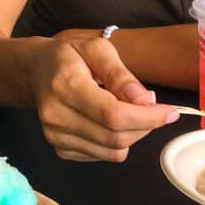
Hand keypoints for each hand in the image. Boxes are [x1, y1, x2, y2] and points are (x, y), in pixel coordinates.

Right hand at [31, 31, 178, 161]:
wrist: (34, 71)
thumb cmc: (68, 56)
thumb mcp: (96, 49)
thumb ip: (121, 74)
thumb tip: (145, 100)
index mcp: (65, 86)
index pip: (113, 115)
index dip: (147, 118)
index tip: (170, 112)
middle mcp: (56, 116)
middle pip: (116, 137)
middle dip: (145, 125)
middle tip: (151, 105)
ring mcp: (55, 136)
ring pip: (113, 151)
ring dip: (133, 134)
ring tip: (127, 109)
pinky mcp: (60, 149)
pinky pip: (103, 156)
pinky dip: (116, 142)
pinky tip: (109, 121)